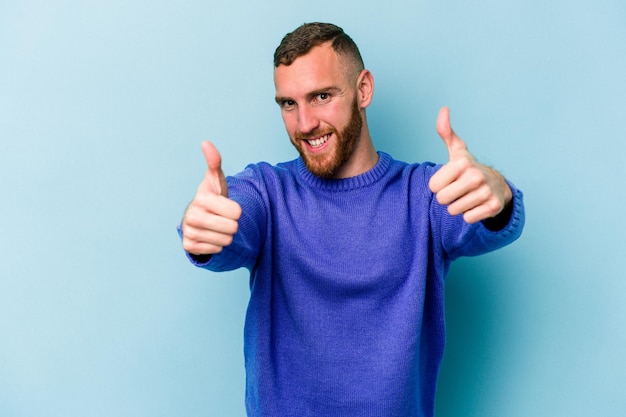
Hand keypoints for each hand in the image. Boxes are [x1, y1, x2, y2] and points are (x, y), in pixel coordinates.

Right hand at [181, 141, 241, 254]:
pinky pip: (215, 250)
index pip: (236, 212)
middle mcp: (192, 215)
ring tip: (217, 227)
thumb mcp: (216, 180)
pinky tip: (210, 236)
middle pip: (232, 228)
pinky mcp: (188, 246)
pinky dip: (216, 245)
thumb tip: (206, 143)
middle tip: (222, 218)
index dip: (236, 211)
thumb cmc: (212, 198)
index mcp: (201, 198)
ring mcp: (189, 232)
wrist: (198, 218)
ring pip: (225, 241)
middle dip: (232, 225)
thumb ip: (214, 163)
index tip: (226, 207)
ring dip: (225, 236)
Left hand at [428, 107, 511, 223]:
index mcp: (462, 163)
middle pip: (442, 200)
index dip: (438, 186)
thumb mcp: (456, 151)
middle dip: (447, 198)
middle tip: (457, 190)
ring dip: (457, 206)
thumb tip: (443, 109)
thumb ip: (446, 132)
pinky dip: (469, 215)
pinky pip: (467, 219)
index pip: (433, 186)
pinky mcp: (493, 207)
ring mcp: (486, 192)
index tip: (449, 180)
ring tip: (466, 196)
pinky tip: (476, 204)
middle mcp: (476, 176)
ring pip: (454, 210)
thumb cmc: (468, 168)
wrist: (496, 184)